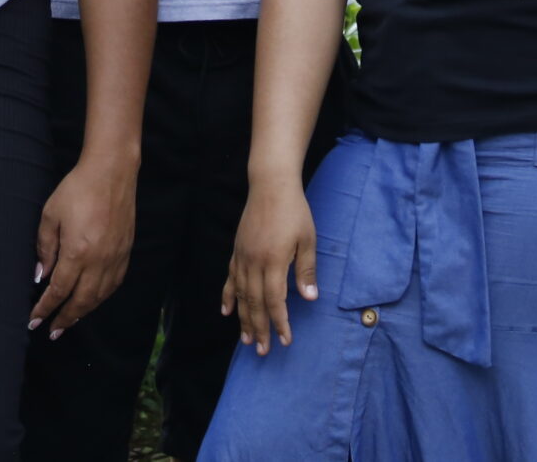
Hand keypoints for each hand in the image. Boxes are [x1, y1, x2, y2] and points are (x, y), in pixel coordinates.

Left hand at [32, 154, 136, 338]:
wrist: (111, 172)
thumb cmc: (77, 190)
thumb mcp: (50, 215)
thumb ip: (45, 248)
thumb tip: (41, 276)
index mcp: (77, 252)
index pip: (58, 291)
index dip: (45, 308)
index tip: (34, 321)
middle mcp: (99, 261)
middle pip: (80, 301)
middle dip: (64, 319)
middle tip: (52, 332)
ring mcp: (115, 258)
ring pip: (99, 297)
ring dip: (83, 312)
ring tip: (70, 321)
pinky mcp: (125, 252)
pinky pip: (113, 284)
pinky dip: (101, 298)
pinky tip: (92, 300)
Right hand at [220, 177, 316, 354]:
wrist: (270, 185)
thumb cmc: (294, 211)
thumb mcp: (307, 240)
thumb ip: (306, 271)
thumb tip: (310, 299)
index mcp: (274, 261)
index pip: (275, 301)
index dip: (280, 323)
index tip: (285, 341)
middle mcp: (254, 262)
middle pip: (255, 303)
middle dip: (259, 329)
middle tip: (262, 351)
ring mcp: (242, 257)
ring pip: (241, 295)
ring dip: (243, 319)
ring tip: (245, 340)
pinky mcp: (237, 251)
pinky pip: (230, 279)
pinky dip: (228, 297)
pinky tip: (226, 311)